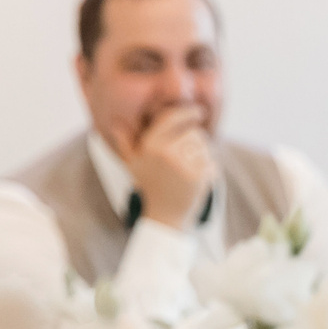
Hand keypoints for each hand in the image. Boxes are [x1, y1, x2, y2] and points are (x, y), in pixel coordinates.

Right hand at [126, 104, 213, 226]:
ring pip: (205, 146)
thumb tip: (115, 124)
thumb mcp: (134, 165)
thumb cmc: (150, 187)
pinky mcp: (198, 177)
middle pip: (194, 132)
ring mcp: (183, 165)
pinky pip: (212, 162)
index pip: (172, 117)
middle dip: (196, 141)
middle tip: (189, 158)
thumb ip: (125, 143)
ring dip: (203, 155)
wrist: (165, 217)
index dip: (188, 112)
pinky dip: (210, 170)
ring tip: (190, 170)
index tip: (199, 111)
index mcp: (150, 145)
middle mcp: (165, 152)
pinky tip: (198, 180)